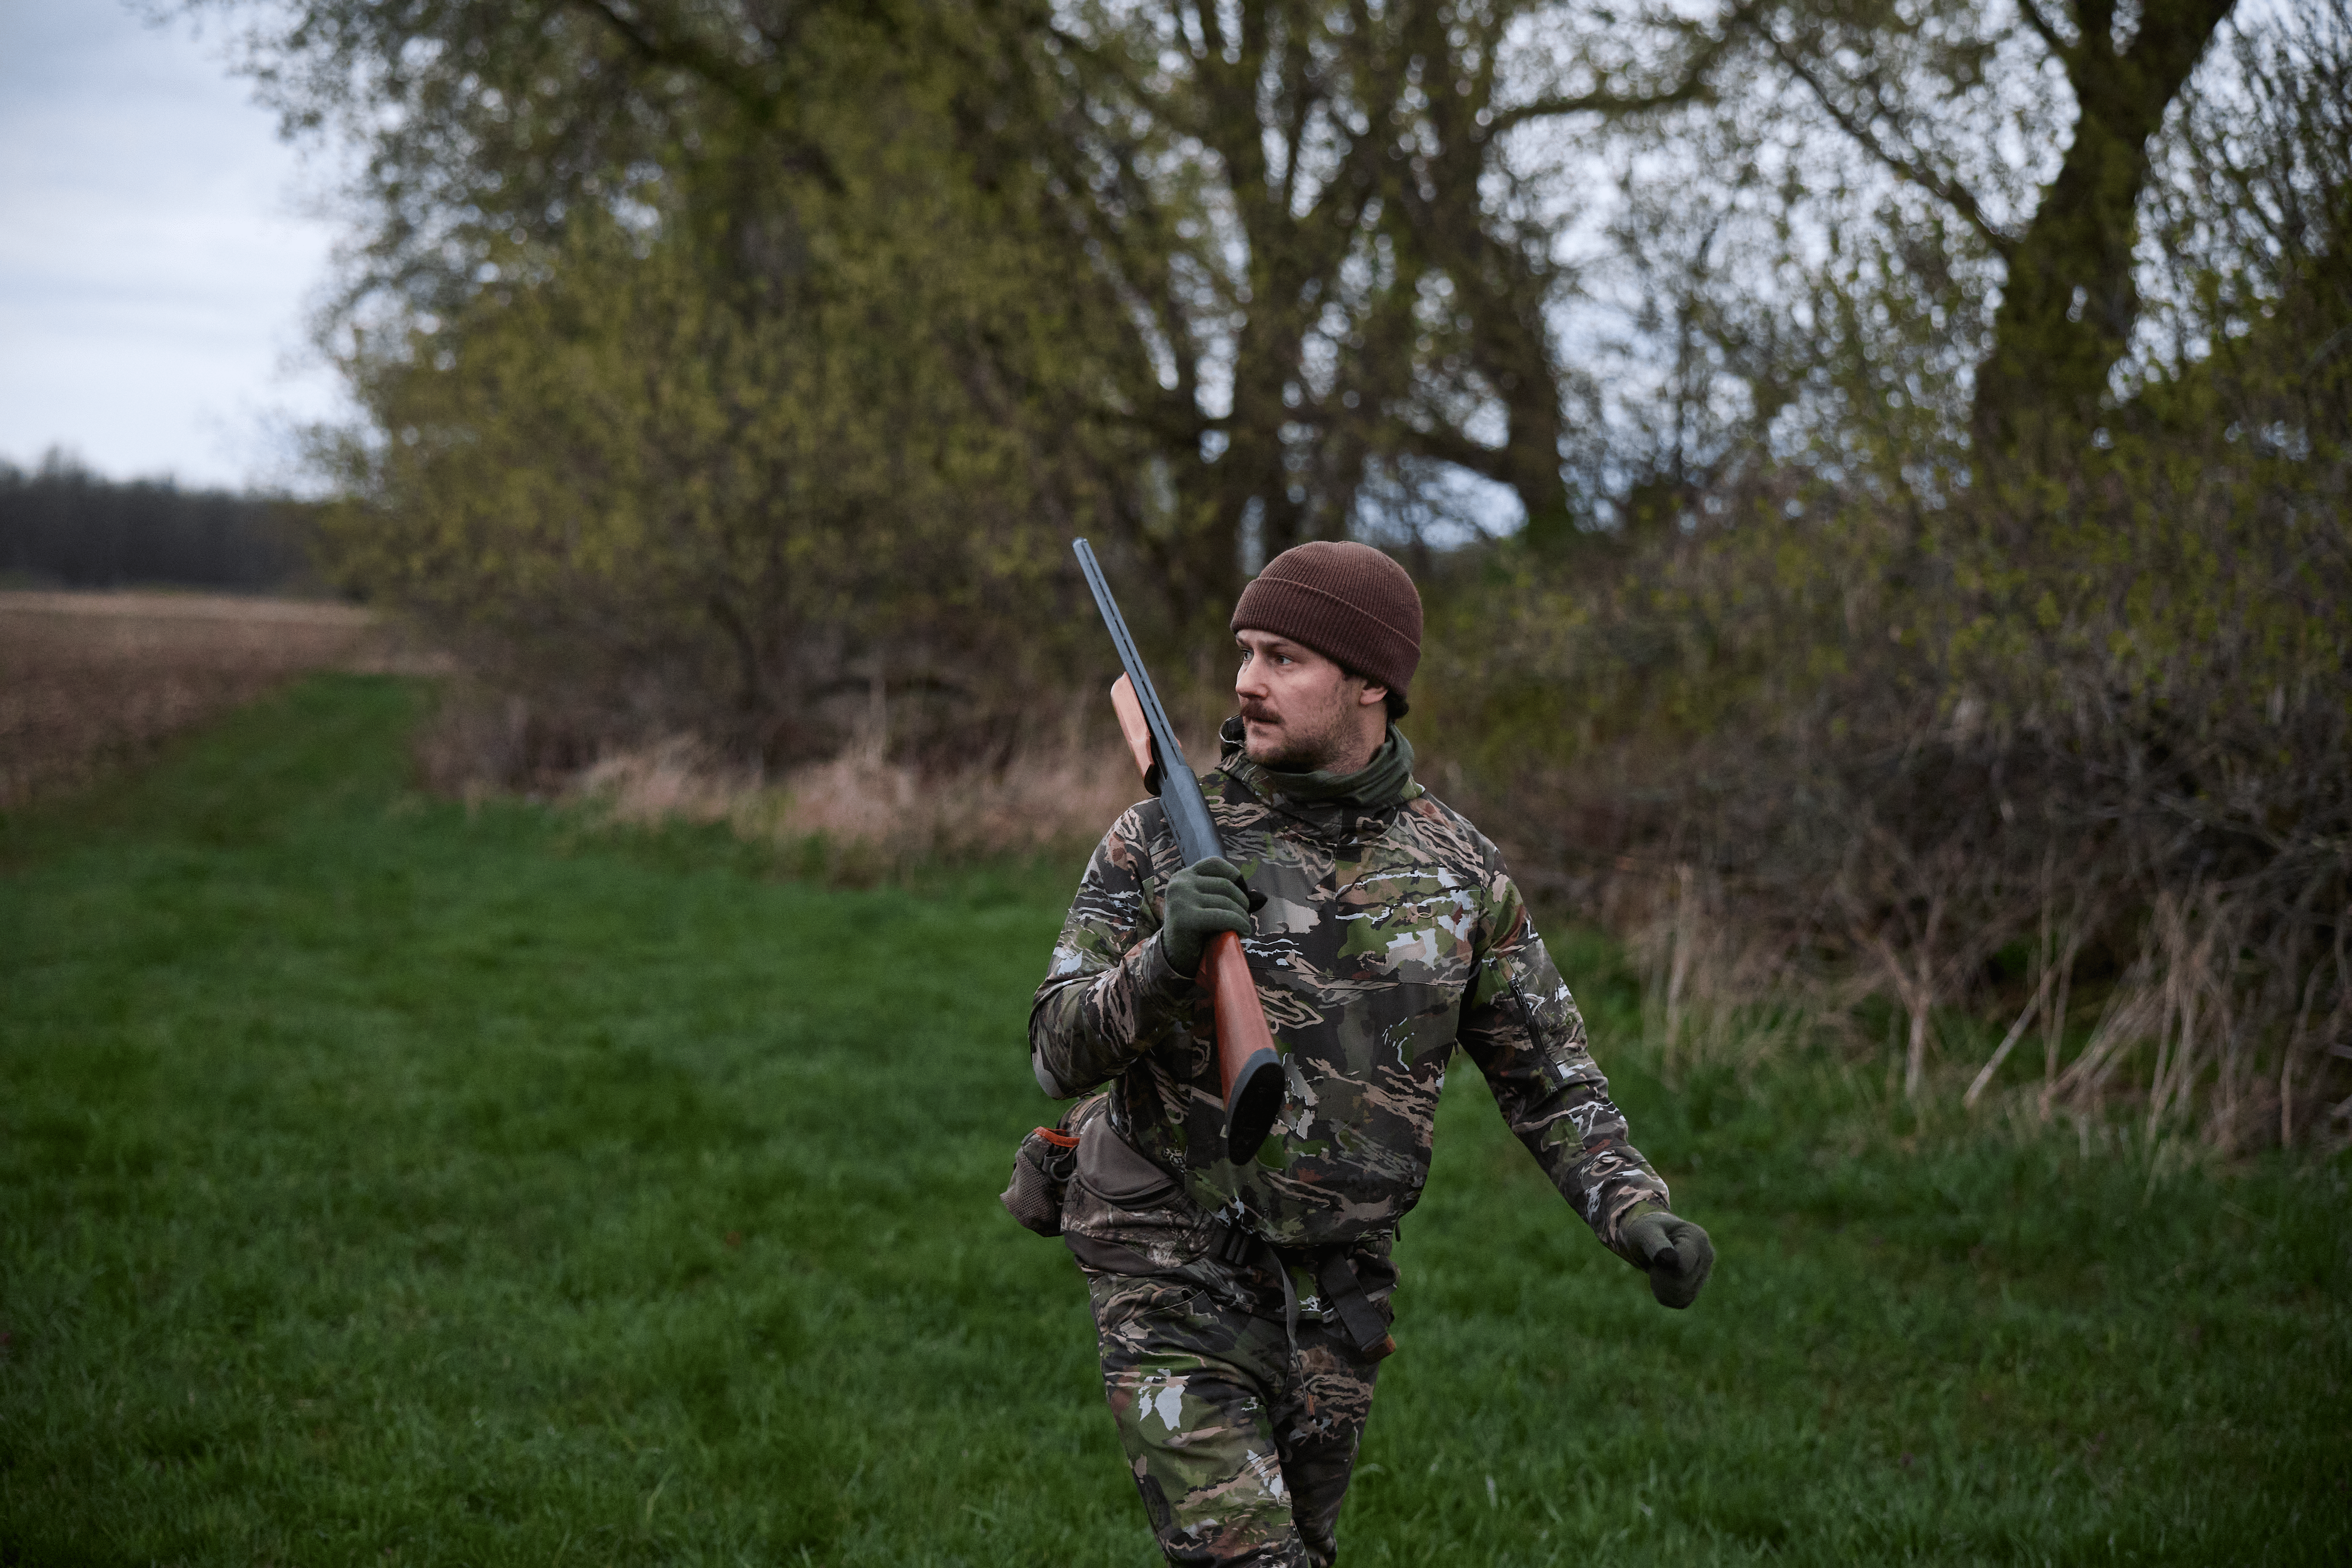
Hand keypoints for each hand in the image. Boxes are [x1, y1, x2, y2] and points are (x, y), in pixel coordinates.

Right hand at [1161, 857, 1255, 976]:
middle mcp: (1179, 884)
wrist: (1174, 959)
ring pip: (1226, 901)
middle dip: (1242, 901)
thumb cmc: (1195, 931)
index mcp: (1182, 876)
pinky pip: (1223, 916)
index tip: (1243, 894)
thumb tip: (1260, 896)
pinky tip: (1243, 932)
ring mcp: (1180, 900)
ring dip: (1242, 915)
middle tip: (1245, 917)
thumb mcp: (1207, 906)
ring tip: (1244, 926)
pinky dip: (1239, 923)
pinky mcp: (1185, 918)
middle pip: (1225, 884)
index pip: (1215, 864)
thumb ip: (1227, 896)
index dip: (1235, 876)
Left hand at [1621, 1210, 1713, 1309]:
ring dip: (1661, 1285)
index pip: (1682, 1267)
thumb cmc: (1646, 1231)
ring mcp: (1705, 1273)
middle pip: (1681, 1284)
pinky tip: (1663, 1278)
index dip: (1662, 1267)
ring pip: (1681, 1296)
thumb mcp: (1645, 1232)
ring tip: (1659, 1266)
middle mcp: (1707, 1256)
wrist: (1650, 1238)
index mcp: (1697, 1237)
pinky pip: (1679, 1302)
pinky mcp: (1697, 1288)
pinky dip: (1665, 1294)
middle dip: (1660, 1276)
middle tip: (1654, 1260)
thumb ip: (1656, 1244)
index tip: (1654, 1255)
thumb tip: (1671, 1261)